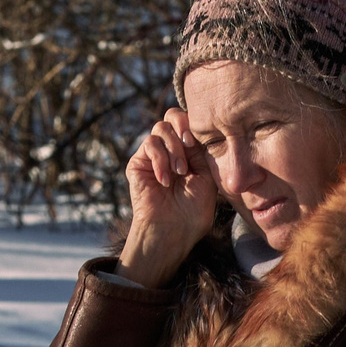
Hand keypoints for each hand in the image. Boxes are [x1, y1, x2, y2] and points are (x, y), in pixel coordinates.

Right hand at [120, 109, 217, 287]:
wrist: (173, 230)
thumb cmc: (193, 211)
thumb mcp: (206, 177)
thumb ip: (200, 150)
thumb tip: (190, 130)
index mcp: (189, 153)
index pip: (189, 124)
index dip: (194, 126)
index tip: (198, 142)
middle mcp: (171, 150)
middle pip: (172, 116)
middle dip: (183, 126)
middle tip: (189, 145)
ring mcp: (154, 155)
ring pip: (161, 128)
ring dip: (173, 149)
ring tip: (180, 173)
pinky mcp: (138, 163)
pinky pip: (149, 143)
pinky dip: (160, 159)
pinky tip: (165, 180)